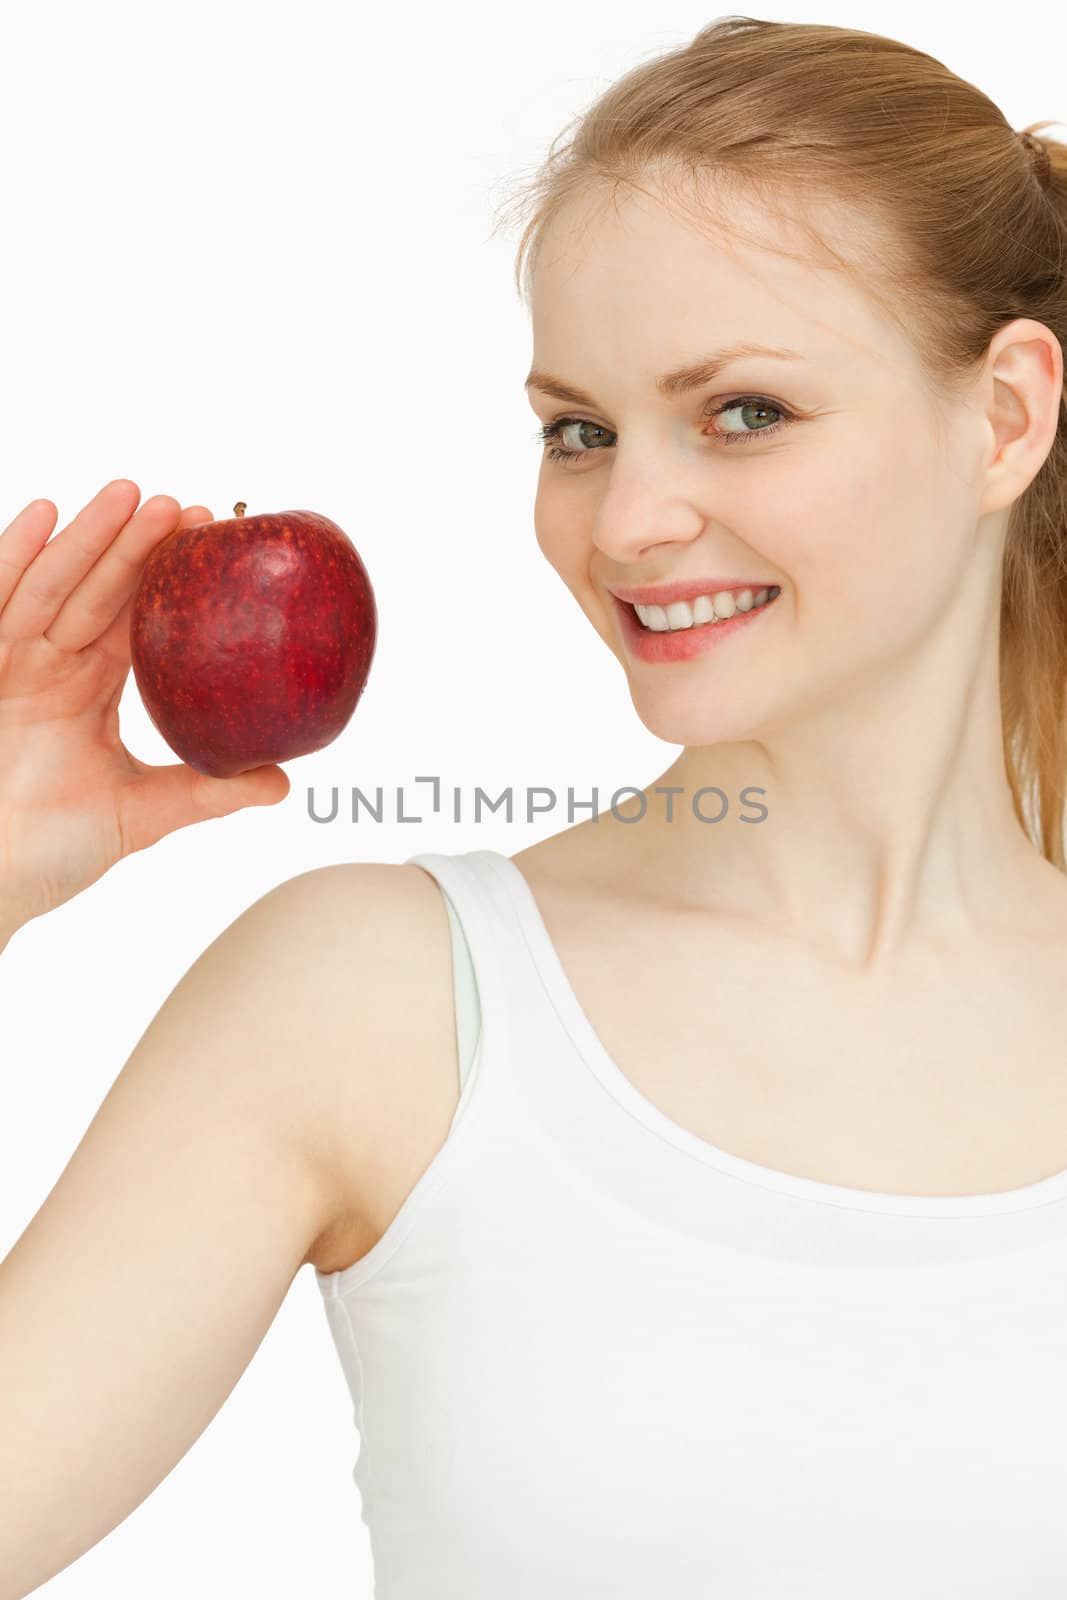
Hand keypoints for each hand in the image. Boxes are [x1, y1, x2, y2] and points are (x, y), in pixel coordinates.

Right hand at [0, 479, 289, 931]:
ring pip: (51, 586)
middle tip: (186, 506)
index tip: (211, 542)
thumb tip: (283, 784)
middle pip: (97, 591)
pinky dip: (14, 558)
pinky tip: (42, 512)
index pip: (134, 620)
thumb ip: (206, 793)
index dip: (168, 582)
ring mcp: (9, 664)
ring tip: (130, 494)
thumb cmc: (49, 852)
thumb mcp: (140, 815)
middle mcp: (49, 667)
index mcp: (89, 690)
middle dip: (137, 546)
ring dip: (88, 538)